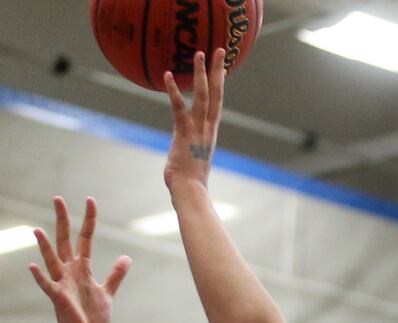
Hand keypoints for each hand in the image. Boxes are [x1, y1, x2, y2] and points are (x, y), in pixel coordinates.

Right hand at [29, 197, 130, 322]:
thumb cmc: (94, 317)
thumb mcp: (108, 292)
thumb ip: (115, 274)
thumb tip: (125, 257)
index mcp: (82, 269)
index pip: (84, 238)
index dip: (88, 220)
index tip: (90, 200)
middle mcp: (69, 273)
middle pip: (64, 241)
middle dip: (62, 220)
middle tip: (57, 198)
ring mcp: (62, 284)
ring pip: (52, 260)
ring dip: (45, 246)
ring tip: (38, 229)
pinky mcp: (59, 299)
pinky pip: (47, 285)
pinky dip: (40, 276)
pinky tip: (32, 265)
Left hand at [163, 49, 225, 191]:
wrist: (190, 190)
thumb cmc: (189, 181)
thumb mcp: (191, 160)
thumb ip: (189, 149)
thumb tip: (183, 153)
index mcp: (210, 132)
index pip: (217, 102)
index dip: (219, 83)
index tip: (221, 67)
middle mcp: (208, 127)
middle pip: (216, 93)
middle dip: (217, 70)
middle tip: (218, 50)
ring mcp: (198, 128)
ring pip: (203, 95)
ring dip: (201, 73)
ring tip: (198, 53)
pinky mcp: (185, 132)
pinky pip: (179, 107)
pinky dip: (175, 90)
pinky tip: (168, 74)